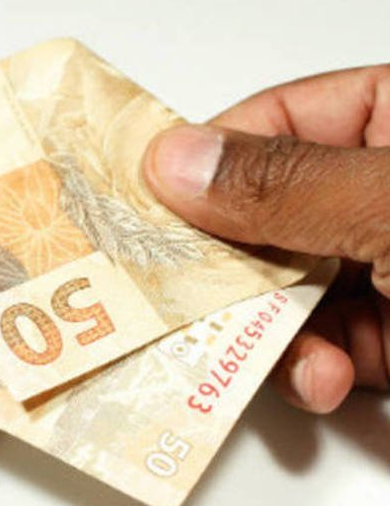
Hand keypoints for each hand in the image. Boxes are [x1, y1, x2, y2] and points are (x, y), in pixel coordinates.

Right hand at [143, 65, 389, 412]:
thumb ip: (288, 183)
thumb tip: (172, 159)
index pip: (274, 124)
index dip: (204, 164)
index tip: (140, 207)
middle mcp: (382, 190)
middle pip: (266, 218)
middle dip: (232, 271)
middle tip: (178, 297)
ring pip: (289, 291)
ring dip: (275, 336)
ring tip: (289, 360)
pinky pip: (328, 345)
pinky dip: (316, 370)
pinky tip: (325, 381)